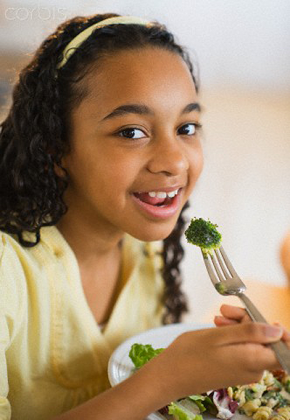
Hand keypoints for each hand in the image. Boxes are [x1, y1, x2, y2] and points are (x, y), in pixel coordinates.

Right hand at [139, 322, 283, 405]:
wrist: (169, 376)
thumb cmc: (189, 355)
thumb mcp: (219, 336)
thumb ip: (250, 333)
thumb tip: (277, 330)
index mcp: (253, 361)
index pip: (285, 349)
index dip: (279, 331)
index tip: (261, 316)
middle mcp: (253, 369)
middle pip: (265, 340)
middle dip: (249, 321)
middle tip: (225, 310)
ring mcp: (244, 371)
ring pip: (252, 342)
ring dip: (238, 326)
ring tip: (217, 317)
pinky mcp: (234, 370)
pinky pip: (242, 348)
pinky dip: (232, 335)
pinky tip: (217, 327)